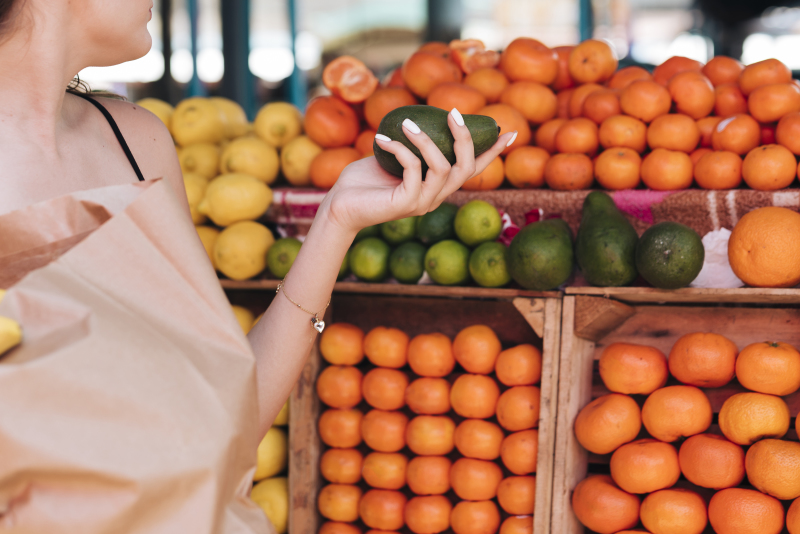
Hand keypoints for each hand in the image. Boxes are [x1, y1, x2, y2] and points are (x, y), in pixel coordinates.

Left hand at [319, 108, 516, 234]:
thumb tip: (420, 118)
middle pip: (466, 168)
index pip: (472, 169)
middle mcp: (436, 197)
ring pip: (443, 167)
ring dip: (426, 141)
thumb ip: (411, 145)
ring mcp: (423, 203)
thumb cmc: (363, 181)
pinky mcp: (406, 204)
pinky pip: (413, 170)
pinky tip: (381, 139)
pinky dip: (400, 149)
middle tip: (452, 113)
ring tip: (406, 123)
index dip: (493, 152)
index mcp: (437, 186)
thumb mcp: (392, 156)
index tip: (509, 132)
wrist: (339, 206)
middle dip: (464, 138)